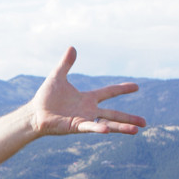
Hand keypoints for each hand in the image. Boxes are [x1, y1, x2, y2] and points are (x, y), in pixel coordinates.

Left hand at [30, 46, 145, 135]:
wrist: (34, 113)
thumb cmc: (45, 98)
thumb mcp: (57, 77)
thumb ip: (66, 64)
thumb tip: (72, 47)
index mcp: (87, 98)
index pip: (109, 92)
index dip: (122, 89)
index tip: (136, 86)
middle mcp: (88, 110)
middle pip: (114, 114)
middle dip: (129, 119)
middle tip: (144, 123)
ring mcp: (84, 120)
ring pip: (107, 124)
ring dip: (121, 127)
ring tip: (136, 130)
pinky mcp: (75, 127)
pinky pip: (89, 127)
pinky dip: (98, 128)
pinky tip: (107, 130)